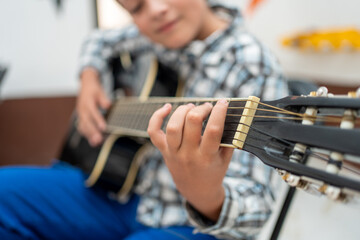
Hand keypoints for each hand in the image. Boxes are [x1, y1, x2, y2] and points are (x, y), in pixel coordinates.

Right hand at [76, 68, 110, 146]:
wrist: (86, 85)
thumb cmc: (94, 89)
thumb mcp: (100, 91)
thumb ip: (104, 99)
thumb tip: (108, 105)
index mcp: (87, 102)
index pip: (93, 112)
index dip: (98, 120)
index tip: (103, 128)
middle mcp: (82, 109)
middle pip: (87, 122)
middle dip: (92, 131)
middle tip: (99, 139)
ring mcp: (80, 114)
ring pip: (83, 126)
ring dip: (89, 135)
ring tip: (95, 143)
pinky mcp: (80, 117)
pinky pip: (81, 127)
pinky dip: (86, 135)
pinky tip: (91, 141)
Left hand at [148, 99, 233, 220]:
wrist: (197, 191)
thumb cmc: (214, 171)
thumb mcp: (226, 158)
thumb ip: (229, 139)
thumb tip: (232, 115)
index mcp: (207, 157)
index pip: (213, 130)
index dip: (219, 112)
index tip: (223, 102)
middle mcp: (189, 155)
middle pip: (191, 123)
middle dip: (201, 108)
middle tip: (207, 106)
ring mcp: (174, 153)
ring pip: (173, 126)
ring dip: (182, 110)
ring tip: (191, 107)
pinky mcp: (164, 151)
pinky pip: (154, 132)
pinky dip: (157, 117)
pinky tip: (167, 107)